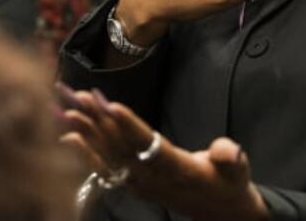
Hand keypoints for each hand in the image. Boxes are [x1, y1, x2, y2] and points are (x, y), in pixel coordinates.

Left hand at [60, 86, 267, 220]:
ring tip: (68, 108)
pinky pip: (105, 167)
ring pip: (109, 155)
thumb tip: (227, 151)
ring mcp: (141, 184)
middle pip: (121, 147)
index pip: (149, 145)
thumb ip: (230, 158)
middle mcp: (153, 179)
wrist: (221, 213)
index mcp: (178, 170)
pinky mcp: (133, 184)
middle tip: (79, 96)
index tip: (111, 105)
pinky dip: (85, 152)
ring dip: (88, 131)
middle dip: (99, 120)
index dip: (130, 126)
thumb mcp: (237, 170)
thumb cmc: (229, 183)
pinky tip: (68, 136)